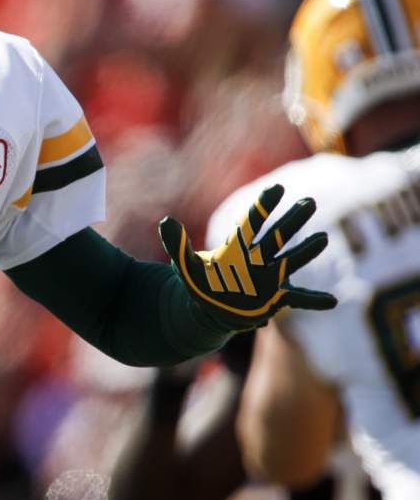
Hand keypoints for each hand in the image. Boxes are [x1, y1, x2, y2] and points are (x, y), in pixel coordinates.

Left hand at [159, 184, 336, 331]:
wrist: (208, 311)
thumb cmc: (199, 284)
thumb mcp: (184, 266)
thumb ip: (177, 245)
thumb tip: (165, 221)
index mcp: (237, 248)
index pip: (252, 222)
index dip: (264, 206)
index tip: (278, 188)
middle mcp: (258, 259)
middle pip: (278, 236)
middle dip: (293, 220)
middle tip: (309, 201)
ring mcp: (269, 278)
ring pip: (291, 261)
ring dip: (306, 252)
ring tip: (323, 238)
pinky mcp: (275, 299)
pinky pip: (298, 299)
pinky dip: (314, 301)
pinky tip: (334, 301)